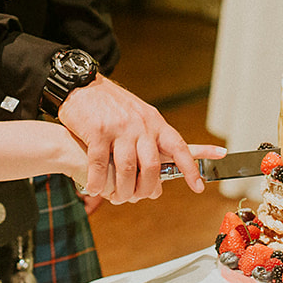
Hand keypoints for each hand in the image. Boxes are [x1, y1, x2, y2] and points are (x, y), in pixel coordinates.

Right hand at [54, 75, 221, 201]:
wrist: (83, 85)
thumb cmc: (112, 107)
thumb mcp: (140, 118)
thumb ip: (150, 147)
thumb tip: (159, 185)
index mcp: (155, 123)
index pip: (179, 148)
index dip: (190, 169)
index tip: (199, 187)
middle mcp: (141, 125)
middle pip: (151, 167)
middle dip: (144, 189)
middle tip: (137, 197)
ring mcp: (120, 128)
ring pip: (126, 169)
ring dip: (121, 190)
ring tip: (116, 197)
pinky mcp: (98, 131)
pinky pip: (100, 165)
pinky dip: (97, 182)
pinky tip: (94, 188)